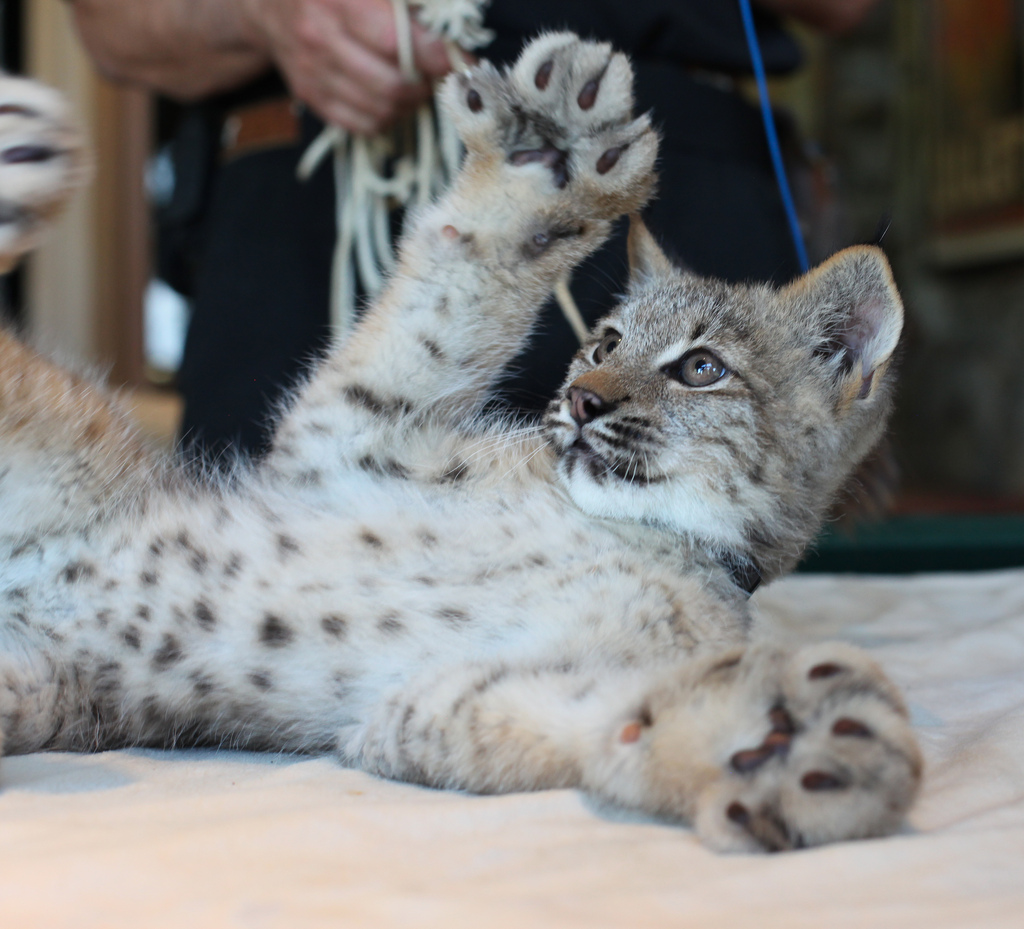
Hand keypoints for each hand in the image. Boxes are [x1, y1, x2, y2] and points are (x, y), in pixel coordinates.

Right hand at [242, 0, 453, 134]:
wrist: (268, 2)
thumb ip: (407, 1)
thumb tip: (448, 29)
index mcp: (339, 0)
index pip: (397, 41)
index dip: (434, 55)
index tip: (458, 59)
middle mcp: (321, 38)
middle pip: (392, 83)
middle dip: (425, 84)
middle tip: (436, 74)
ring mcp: (313, 72)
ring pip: (381, 109)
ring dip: (409, 103)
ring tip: (416, 84)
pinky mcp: (312, 96)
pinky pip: (362, 125)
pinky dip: (387, 117)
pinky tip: (392, 97)